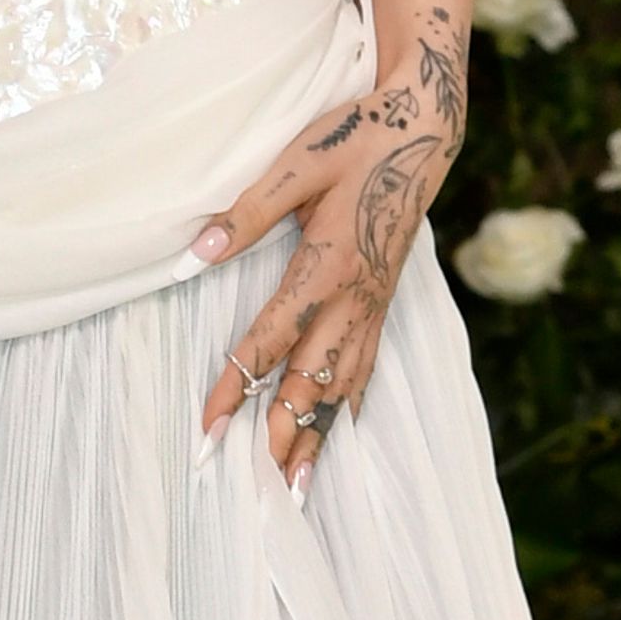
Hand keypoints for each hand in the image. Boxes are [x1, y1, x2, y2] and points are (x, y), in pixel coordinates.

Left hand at [194, 9, 466, 477]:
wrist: (424, 130)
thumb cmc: (356, 140)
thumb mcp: (296, 164)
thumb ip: (247, 213)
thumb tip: (196, 253)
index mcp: (326, 269)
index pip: (270, 343)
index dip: (236, 388)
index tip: (209, 430)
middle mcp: (353, 299)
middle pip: (311, 384)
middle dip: (281, 437)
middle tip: (256, 489)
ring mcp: (373, 305)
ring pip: (342, 386)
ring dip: (318, 437)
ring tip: (297, 486)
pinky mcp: (382, 301)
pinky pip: (366, 367)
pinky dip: (349, 407)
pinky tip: (340, 433)